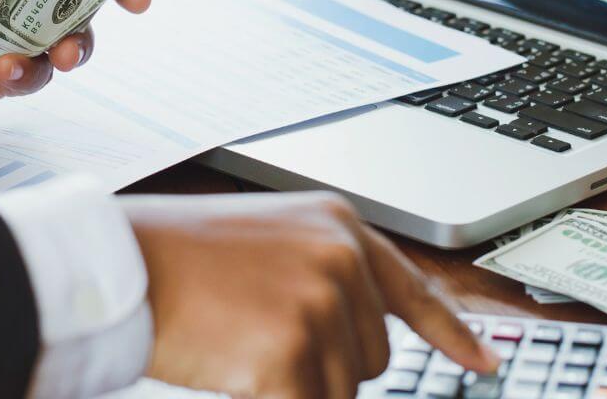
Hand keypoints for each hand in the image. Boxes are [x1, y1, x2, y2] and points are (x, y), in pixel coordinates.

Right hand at [123, 192, 497, 397]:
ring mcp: (318, 304)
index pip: (415, 290)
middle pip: (371, 357)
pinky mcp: (291, 353)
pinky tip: (233, 368)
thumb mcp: (270, 241)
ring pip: (342, 392)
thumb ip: (326, 276)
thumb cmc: (182, 254)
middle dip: (325, 364)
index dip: (454, 333)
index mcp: (339, 225)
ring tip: (239, 340)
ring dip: (296, 386)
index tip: (485, 363)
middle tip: (256, 332)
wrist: (121, 261)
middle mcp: (340, 258)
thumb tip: (363, 339)